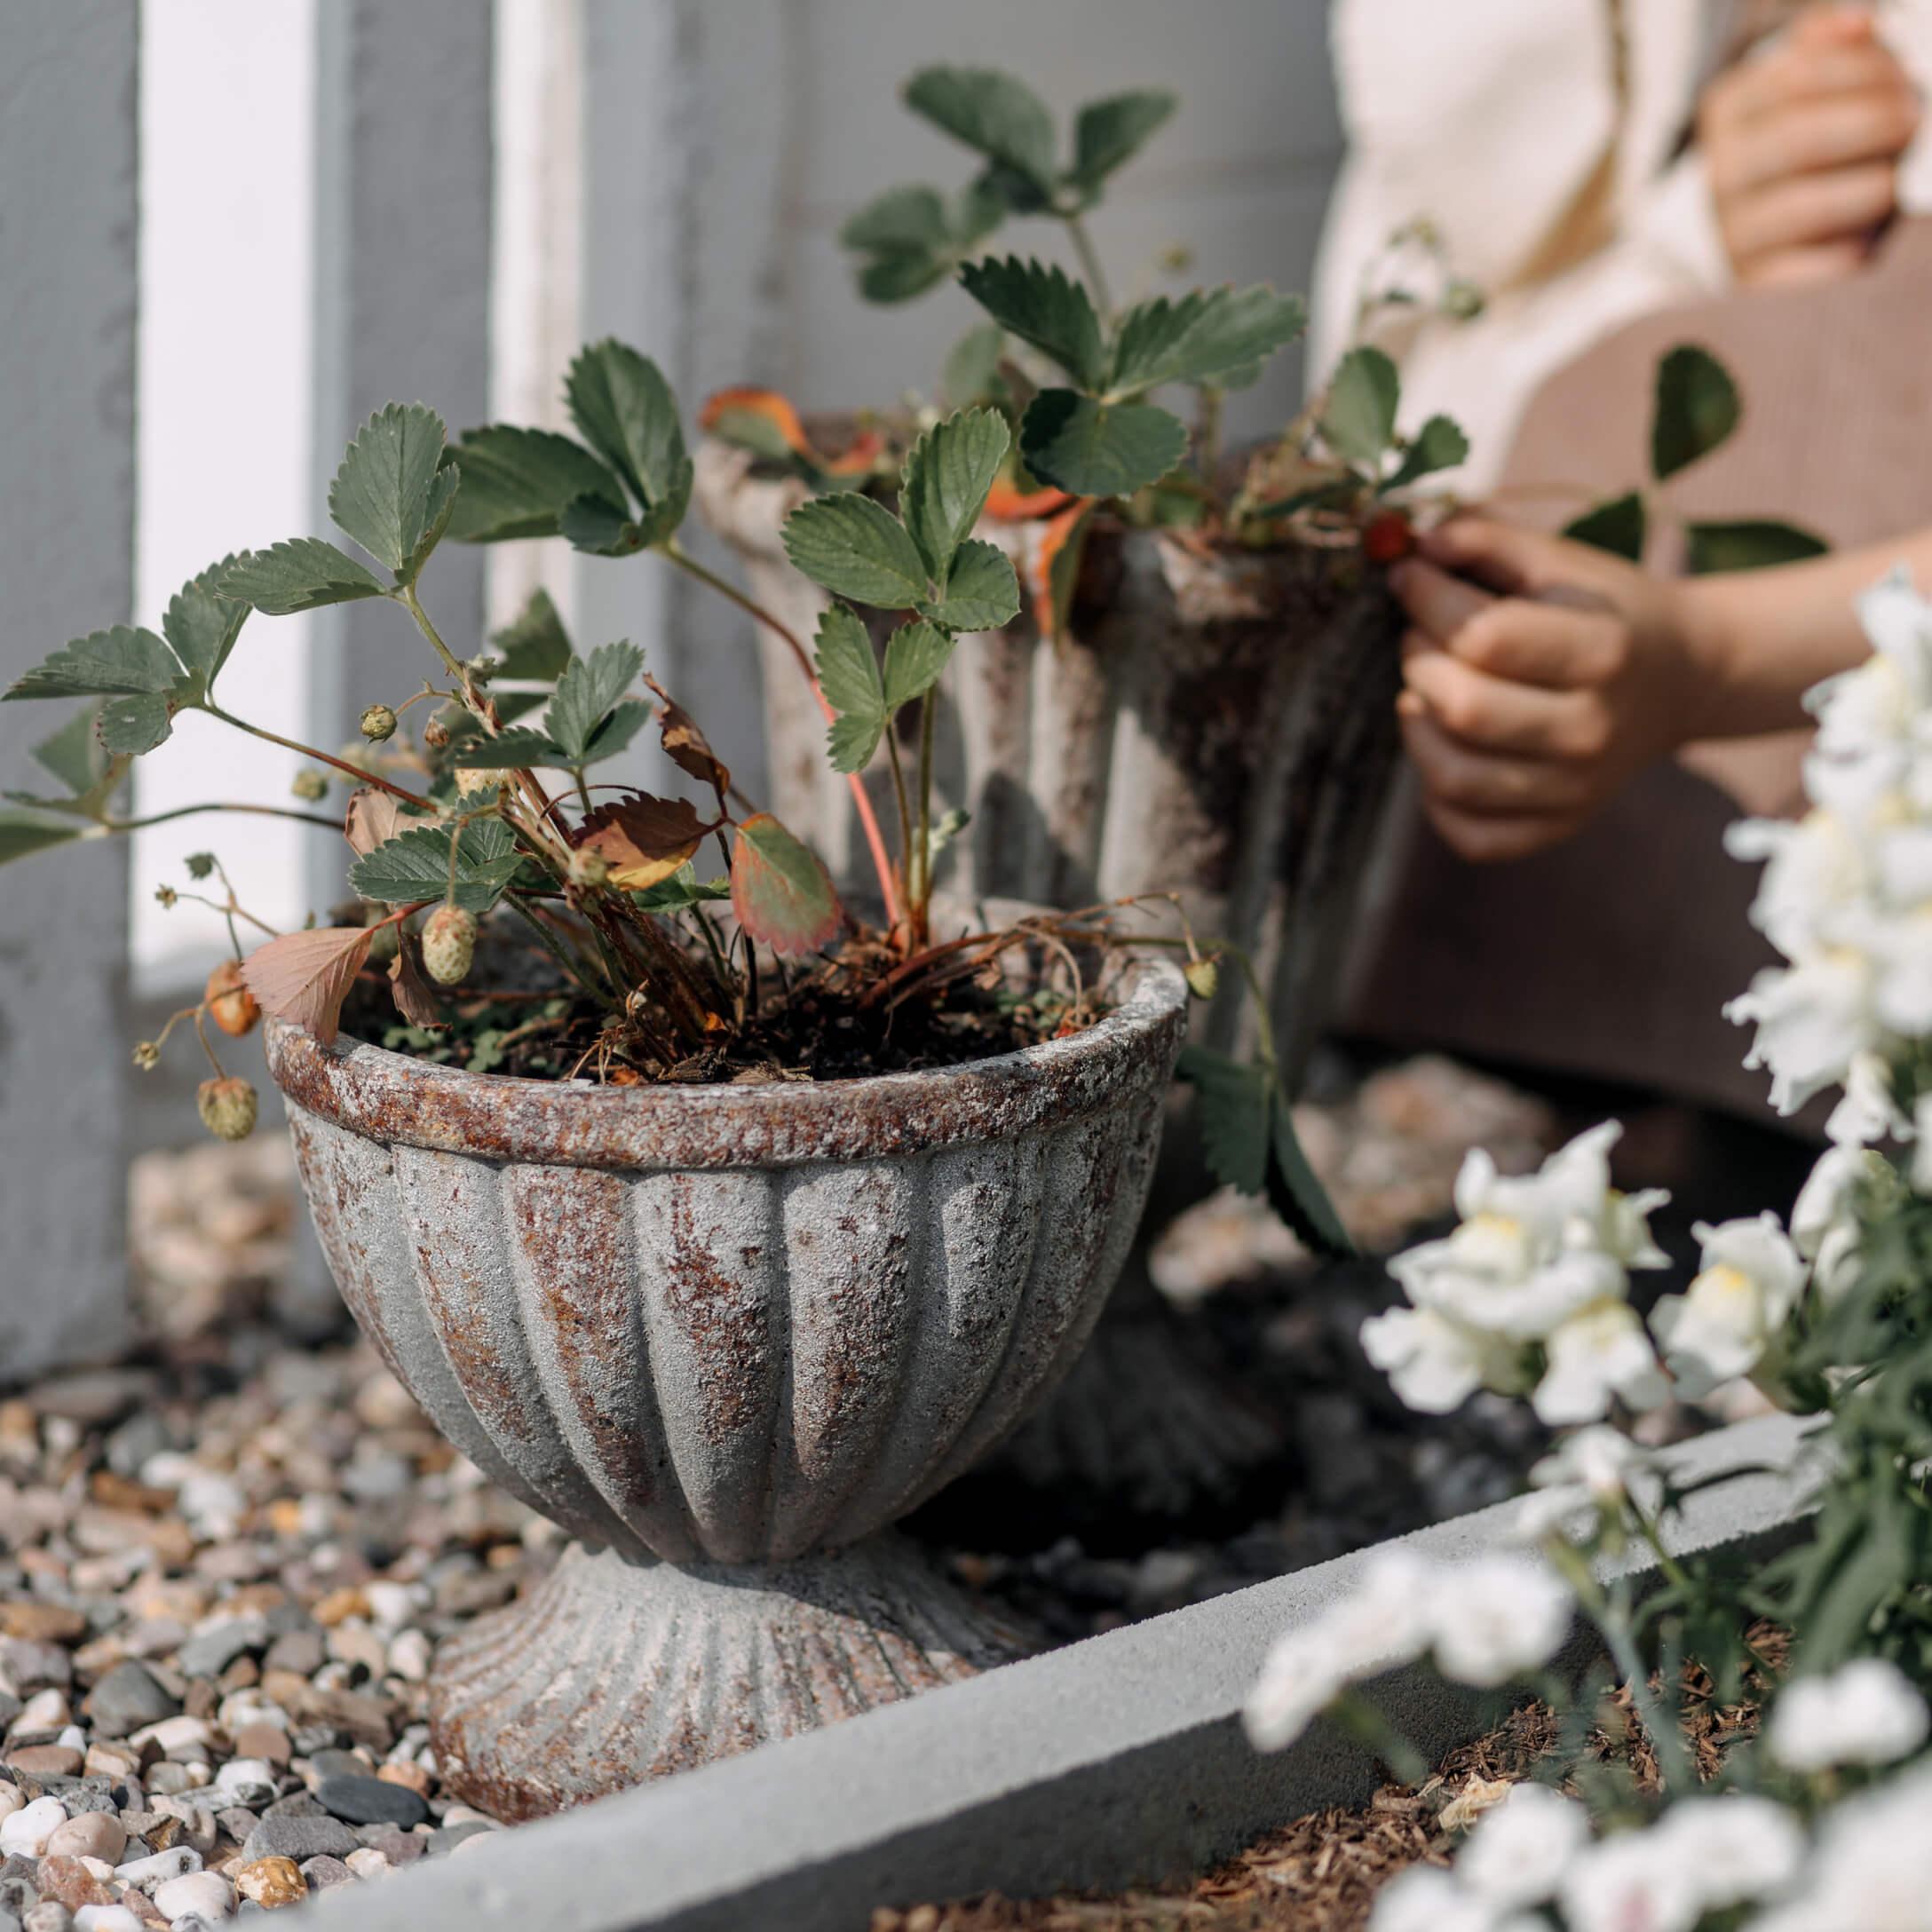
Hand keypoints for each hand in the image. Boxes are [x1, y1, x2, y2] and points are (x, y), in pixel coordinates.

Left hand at [1391, 519, 1708, 862]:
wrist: (1682, 677)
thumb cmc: (1607, 611)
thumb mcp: (1563, 561)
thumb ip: (1488, 540)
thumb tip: (1415, 545)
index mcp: (1604, 651)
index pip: (1485, 637)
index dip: (1426, 601)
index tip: (1411, 576)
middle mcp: (1592, 728)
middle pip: (1464, 708)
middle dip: (1418, 660)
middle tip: (1421, 635)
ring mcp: (1577, 787)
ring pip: (1454, 778)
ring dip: (1418, 726)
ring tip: (1426, 690)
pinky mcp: (1558, 825)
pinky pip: (1471, 835)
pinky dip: (1437, 798)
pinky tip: (1445, 747)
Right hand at [1699, 4, 1918, 287]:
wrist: (1743, 226)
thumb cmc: (1794, 140)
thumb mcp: (1796, 83)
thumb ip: (1827, 47)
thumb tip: (1861, 24)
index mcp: (1729, 111)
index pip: (1794, 77)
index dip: (1862, 71)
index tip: (1905, 75)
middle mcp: (1721, 173)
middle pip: (1796, 140)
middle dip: (1872, 124)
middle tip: (1914, 120)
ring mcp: (1735, 233)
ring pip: (1805, 209)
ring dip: (1870, 187)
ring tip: (1896, 178)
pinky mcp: (1757, 284)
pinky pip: (1811, 271)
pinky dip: (1852, 251)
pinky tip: (1872, 233)